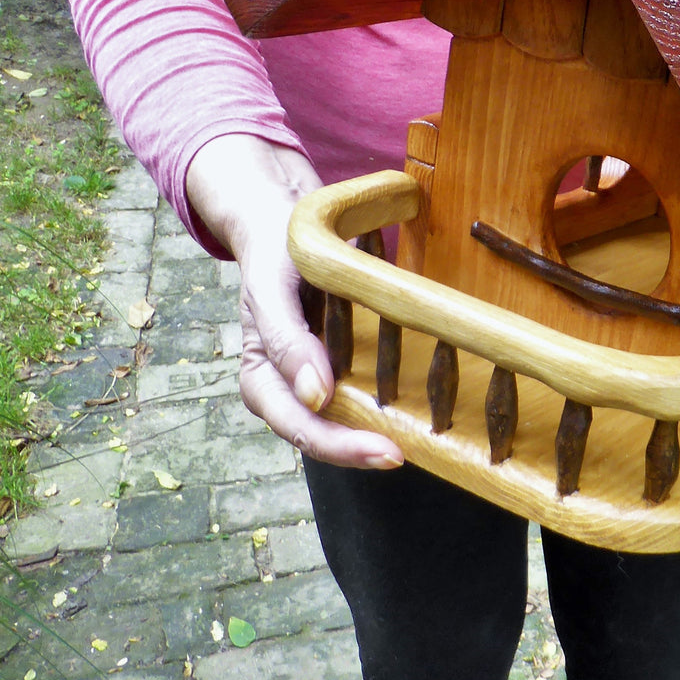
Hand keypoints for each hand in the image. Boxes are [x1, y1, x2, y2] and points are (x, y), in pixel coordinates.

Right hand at [187, 134, 403, 468]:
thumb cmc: (275, 256)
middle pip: (322, 436)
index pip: (300, 426)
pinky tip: (416, 417)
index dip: (340, 446)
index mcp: (261, 380)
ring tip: (418, 446)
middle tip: (402, 455)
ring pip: (341, 425)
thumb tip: (315, 397)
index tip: (385, 450)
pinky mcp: (337, 368)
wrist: (281, 224)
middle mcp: (286, 391)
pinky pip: (357, 399)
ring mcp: (312, 383)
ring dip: (372, 438)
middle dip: (359, 452)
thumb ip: (287, 342)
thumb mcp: (273, 290)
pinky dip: (381, 411)